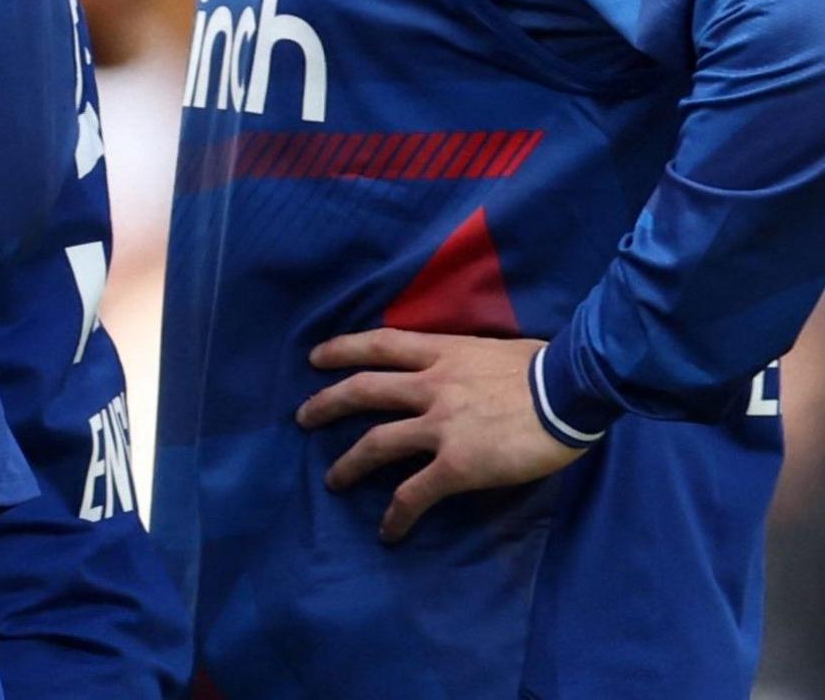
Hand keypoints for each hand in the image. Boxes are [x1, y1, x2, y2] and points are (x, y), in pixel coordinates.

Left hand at [298, 329, 587, 541]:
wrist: (572, 389)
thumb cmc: (549, 367)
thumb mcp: (495, 349)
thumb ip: (468, 360)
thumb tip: (466, 368)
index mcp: (442, 353)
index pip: (379, 344)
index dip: (342, 349)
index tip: (316, 357)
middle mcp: (430, 385)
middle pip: (362, 390)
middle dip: (326, 403)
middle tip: (302, 418)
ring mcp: (439, 425)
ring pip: (376, 442)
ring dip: (348, 463)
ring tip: (332, 480)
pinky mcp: (456, 464)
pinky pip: (414, 492)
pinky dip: (397, 514)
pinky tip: (388, 532)